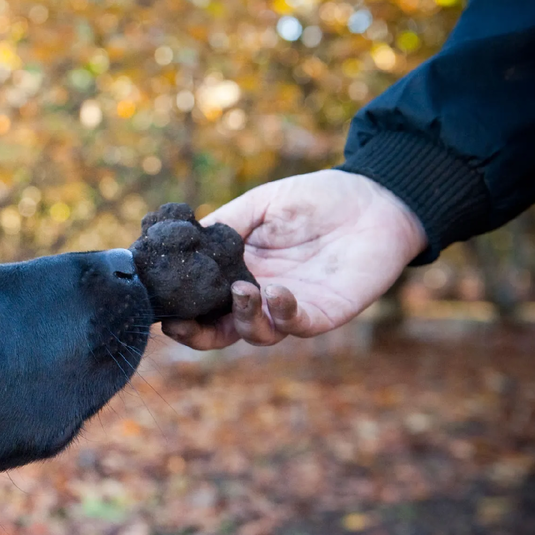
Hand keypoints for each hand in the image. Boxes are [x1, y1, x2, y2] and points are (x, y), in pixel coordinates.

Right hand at [161, 170, 427, 348]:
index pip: (202, 302)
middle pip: (220, 332)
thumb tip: (183, 240)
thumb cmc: (317, 199)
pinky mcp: (323, 312)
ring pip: (255, 334)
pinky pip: (296, 324)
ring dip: (241, 319)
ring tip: (243, 290)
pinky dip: (281, 313)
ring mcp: (290, 307)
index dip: (180, 310)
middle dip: (197, 335)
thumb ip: (226, 224)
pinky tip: (277, 291)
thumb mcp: (261, 203)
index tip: (160, 306)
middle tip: (182, 325)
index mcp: (239, 272)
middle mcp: (259, 296)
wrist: (374, 199)